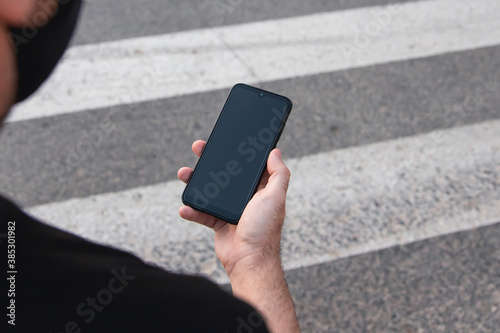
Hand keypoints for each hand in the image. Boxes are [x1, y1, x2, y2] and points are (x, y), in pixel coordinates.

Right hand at [177, 140, 290, 277]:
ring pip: (209, 190)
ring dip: (195, 181)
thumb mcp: (275, 198)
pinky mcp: (218, 223)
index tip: (226, 139)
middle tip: (199, 148)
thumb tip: (276, 151)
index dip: (237, 151)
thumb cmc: (264, 230)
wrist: (248, 261)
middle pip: (225, 174)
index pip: (247, 165)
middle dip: (210, 161)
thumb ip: (279, 175)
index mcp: (260, 189)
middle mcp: (245, 197)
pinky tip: (185, 207)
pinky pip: (202, 212)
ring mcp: (230, 209)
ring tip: (184, 173)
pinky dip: (192, 209)